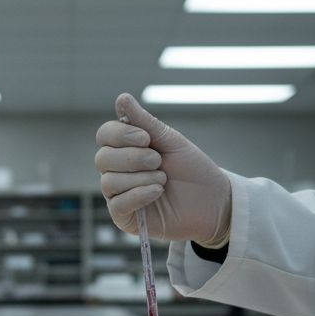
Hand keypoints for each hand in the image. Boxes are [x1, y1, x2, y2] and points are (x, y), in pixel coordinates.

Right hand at [94, 93, 231, 246]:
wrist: (212, 200)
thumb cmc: (192, 169)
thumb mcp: (170, 140)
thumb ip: (144, 122)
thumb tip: (121, 98)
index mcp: (126, 149)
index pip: (104, 135)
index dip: (120, 135)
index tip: (145, 138)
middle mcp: (118, 171)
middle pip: (102, 158)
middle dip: (132, 158)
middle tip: (158, 161)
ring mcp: (119, 195)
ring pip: (109, 182)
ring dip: (141, 178)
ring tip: (163, 180)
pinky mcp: (125, 218)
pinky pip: (118, 205)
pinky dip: (138, 195)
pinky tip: (157, 192)